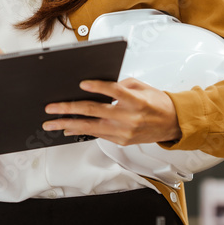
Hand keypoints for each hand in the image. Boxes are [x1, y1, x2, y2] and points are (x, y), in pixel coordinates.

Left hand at [42, 77, 181, 144]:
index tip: (81, 83)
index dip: (97, 87)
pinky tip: (68, 128)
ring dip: (67, 124)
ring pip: (90, 127)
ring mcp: (124, 131)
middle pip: (93, 111)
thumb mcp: (140, 87)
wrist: (172, 124)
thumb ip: (119, 85)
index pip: (113, 91)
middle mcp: (129, 118)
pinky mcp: (121, 141)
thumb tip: (95, 86)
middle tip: (51, 108)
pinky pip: (96, 135)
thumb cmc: (157, 103)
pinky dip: (80, 131)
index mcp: (135, 101)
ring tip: (51, 123)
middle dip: (68, 109)